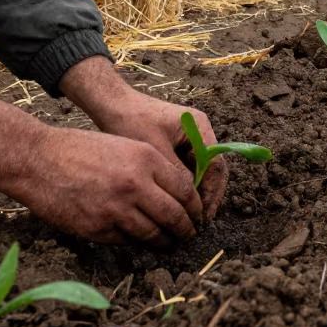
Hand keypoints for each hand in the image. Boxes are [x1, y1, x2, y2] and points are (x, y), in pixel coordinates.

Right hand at [11, 125, 202, 245]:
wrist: (38, 160)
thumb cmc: (83, 149)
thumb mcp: (126, 146)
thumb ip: (154, 168)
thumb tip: (178, 194)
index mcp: (146, 159)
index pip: (186, 189)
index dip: (196, 206)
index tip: (198, 213)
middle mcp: (135, 184)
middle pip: (174, 215)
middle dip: (186, 228)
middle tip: (191, 234)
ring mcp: (115, 208)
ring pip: (152, 233)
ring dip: (165, 241)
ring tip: (170, 243)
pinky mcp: (96, 228)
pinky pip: (125, 240)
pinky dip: (135, 241)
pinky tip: (140, 240)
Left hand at [60, 57, 228, 218]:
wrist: (111, 104)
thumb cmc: (130, 122)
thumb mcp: (154, 152)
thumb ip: (176, 174)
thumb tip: (188, 202)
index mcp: (200, 126)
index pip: (216, 164)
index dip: (211, 193)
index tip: (202, 215)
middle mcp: (200, 131)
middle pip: (213, 168)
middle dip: (207, 196)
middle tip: (199, 222)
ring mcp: (190, 137)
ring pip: (202, 170)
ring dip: (196, 193)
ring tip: (188, 216)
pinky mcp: (178, 143)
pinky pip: (188, 167)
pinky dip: (185, 185)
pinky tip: (176, 203)